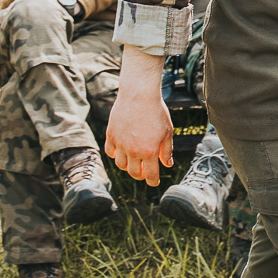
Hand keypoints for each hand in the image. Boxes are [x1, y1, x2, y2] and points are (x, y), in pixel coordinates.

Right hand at [104, 53, 174, 185]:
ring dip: (128, 166)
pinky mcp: (111, 135)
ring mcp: (120, 143)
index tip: (154, 182)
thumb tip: (167, 165)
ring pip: (120, 165)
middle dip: (141, 175)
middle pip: (134, 173)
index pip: (150, 175)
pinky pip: (110, 152)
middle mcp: (133, 150)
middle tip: (145, 172)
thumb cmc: (156, 111)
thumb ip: (166, 150)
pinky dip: (115, 155)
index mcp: (149, 151)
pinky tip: (122, 151)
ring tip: (134, 161)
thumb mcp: (167, 131)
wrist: (139, 94)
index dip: (153, 182)